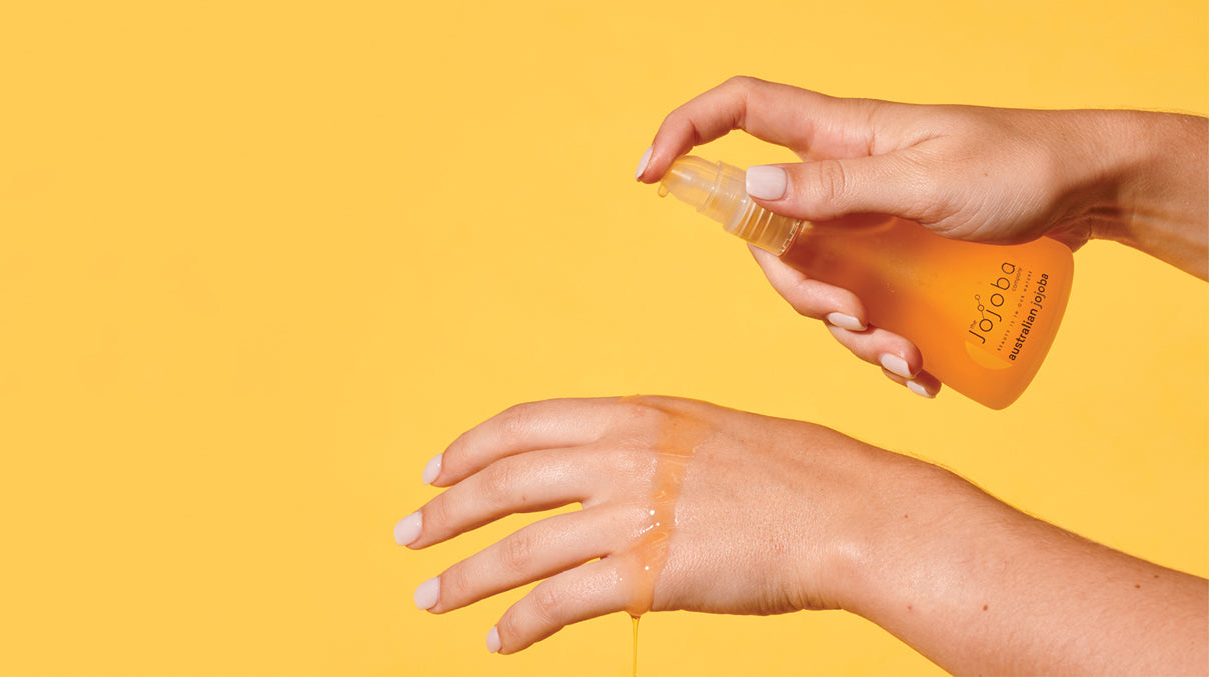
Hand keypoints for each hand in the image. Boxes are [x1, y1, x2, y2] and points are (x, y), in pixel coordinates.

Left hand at [393, 396, 924, 651]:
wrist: (852, 513)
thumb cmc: (796, 473)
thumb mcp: (706, 429)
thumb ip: (644, 439)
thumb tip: (600, 456)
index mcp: (632, 416)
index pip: (523, 426)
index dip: (469, 450)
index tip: (434, 472)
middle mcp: (620, 459)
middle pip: (504, 486)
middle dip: (446, 513)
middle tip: (408, 535)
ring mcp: (631, 517)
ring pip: (519, 550)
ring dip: (464, 576)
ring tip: (430, 597)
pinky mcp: (647, 575)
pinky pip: (559, 603)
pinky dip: (520, 624)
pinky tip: (498, 640)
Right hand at [634, 77, 1208, 397]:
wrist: (1090, 191)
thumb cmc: (1017, 166)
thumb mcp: (927, 182)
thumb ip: (840, 187)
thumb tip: (751, 189)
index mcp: (839, 136)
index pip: (740, 111)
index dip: (685, 132)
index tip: (648, 174)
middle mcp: (839, 178)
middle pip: (769, 233)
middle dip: (800, 293)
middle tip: (855, 323)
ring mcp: (863, 221)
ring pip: (815, 282)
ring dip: (849, 333)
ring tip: (906, 358)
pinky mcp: (893, 259)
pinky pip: (860, 307)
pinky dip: (880, 346)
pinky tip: (919, 371)